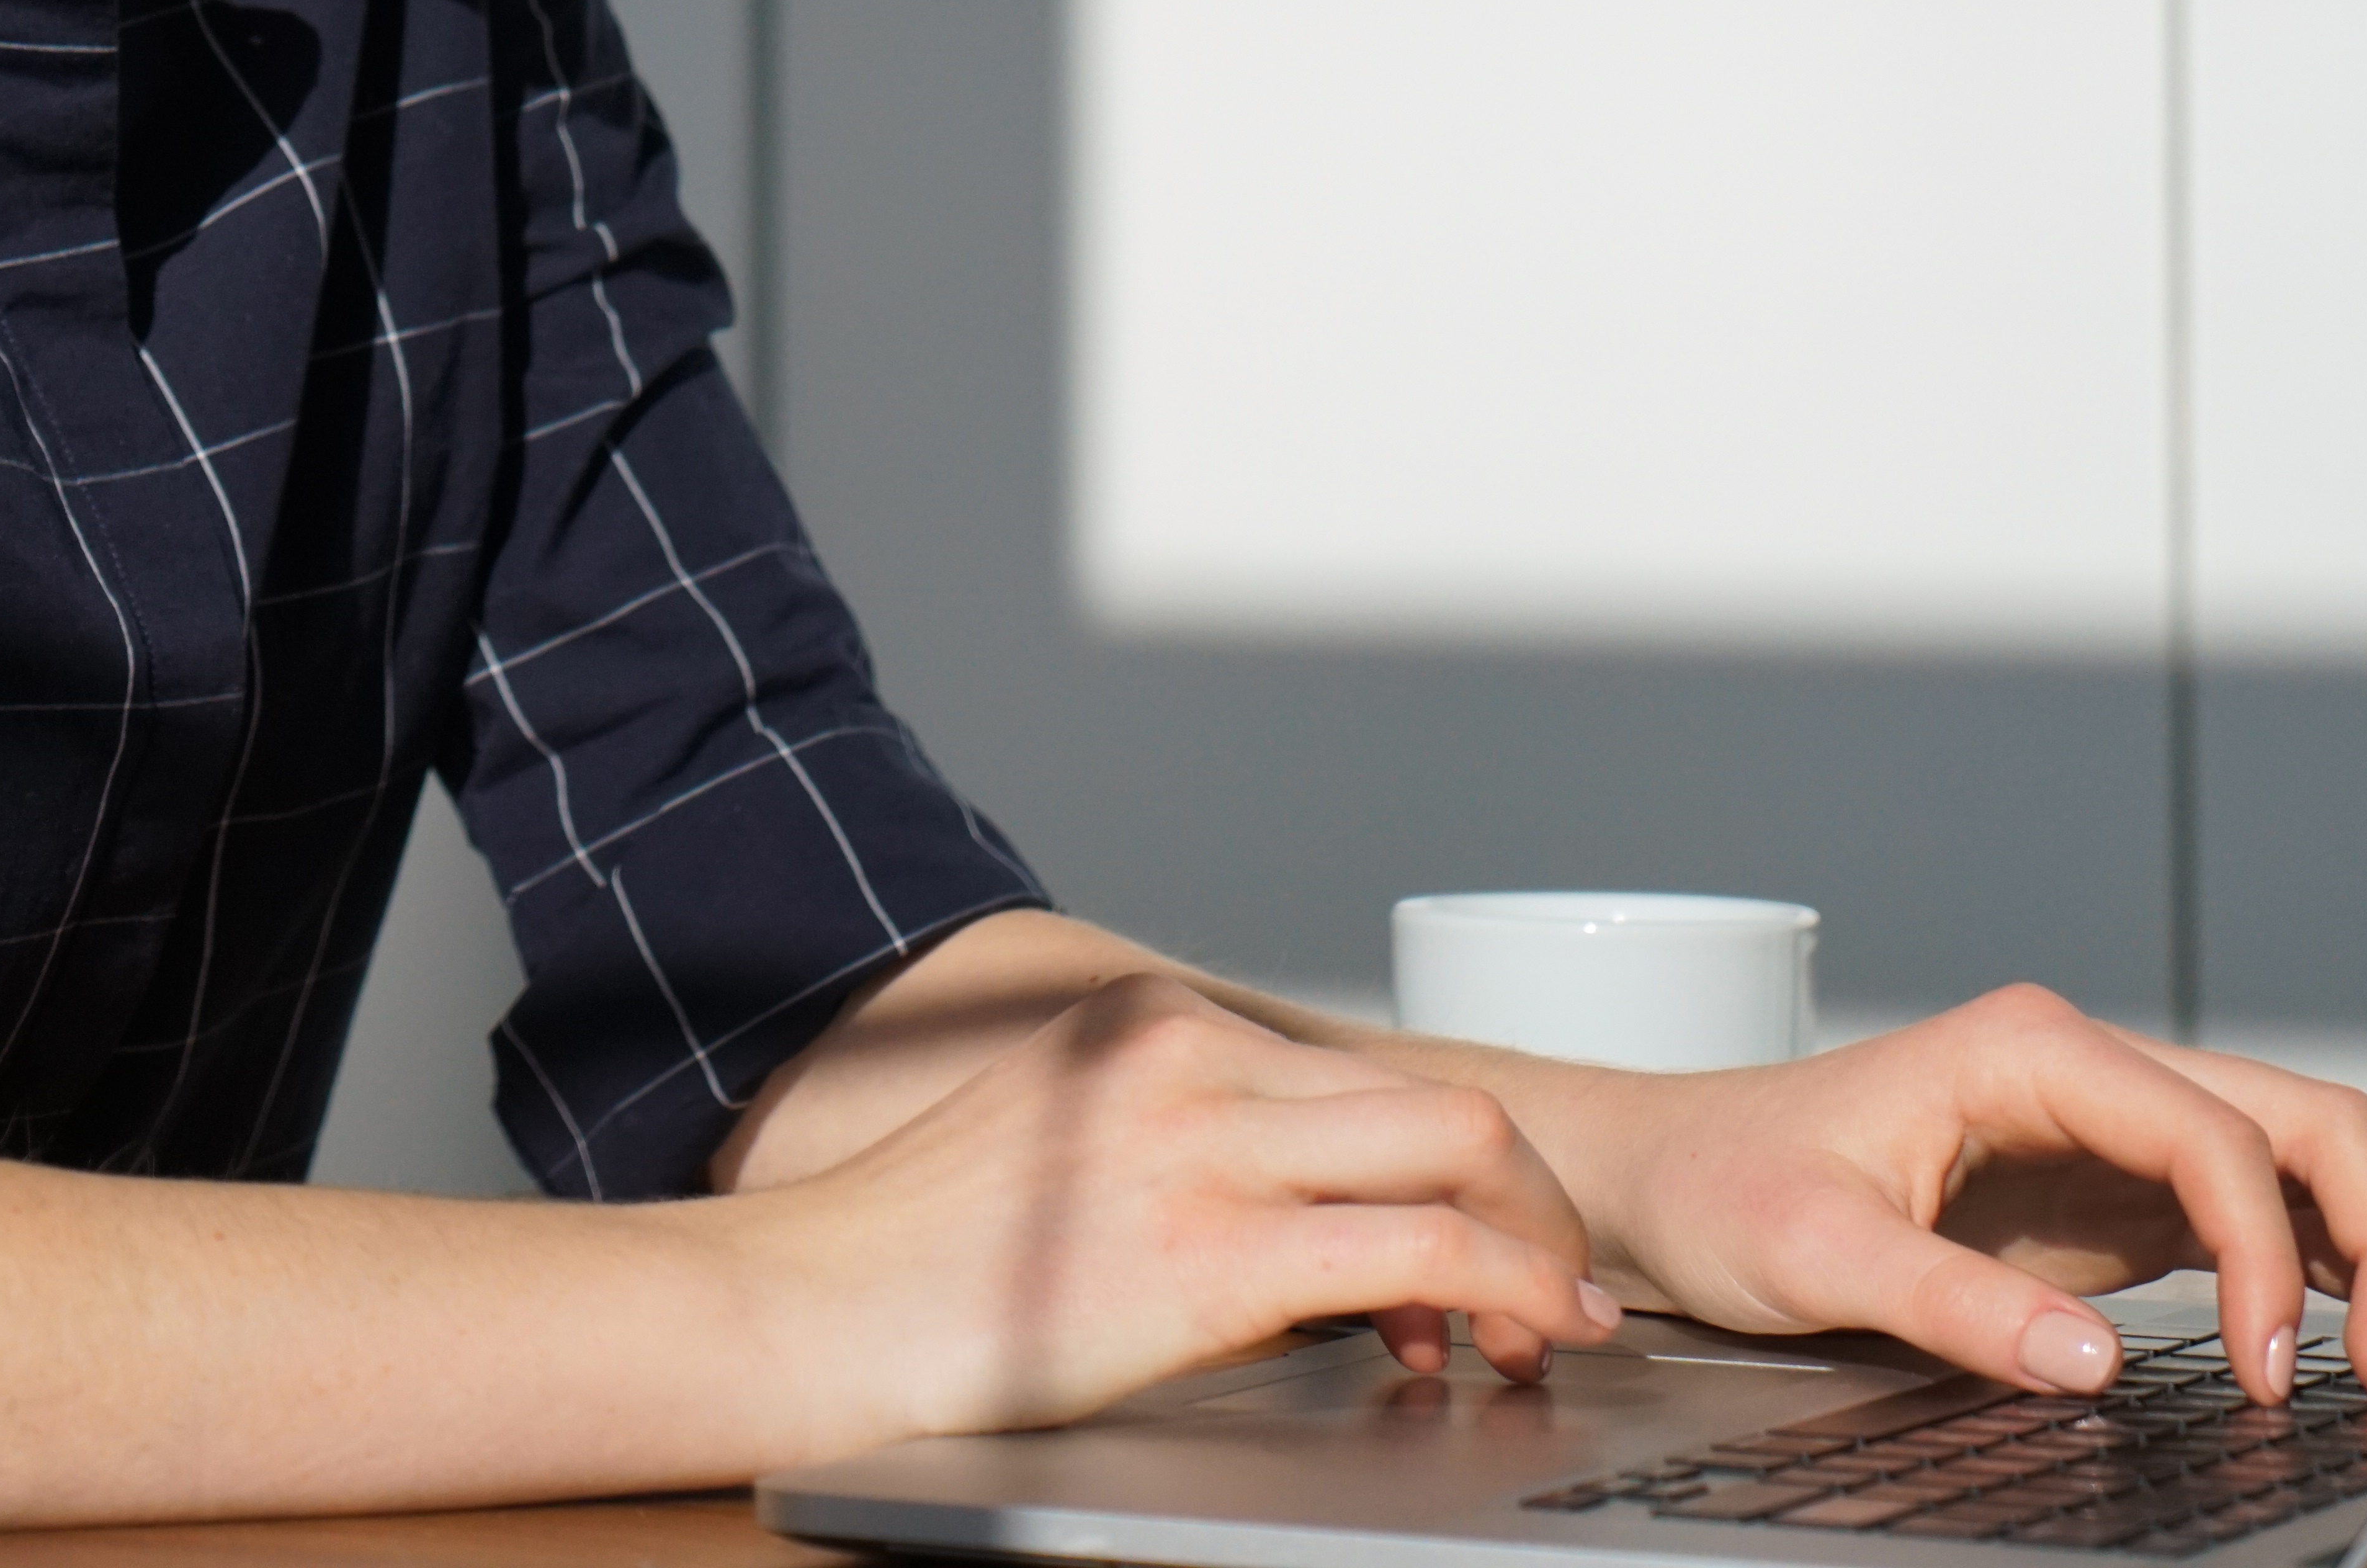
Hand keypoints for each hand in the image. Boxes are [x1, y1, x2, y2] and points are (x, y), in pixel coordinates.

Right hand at [753, 972, 1625, 1440]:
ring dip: (1536, 1242)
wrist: (818, 1308)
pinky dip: (1507, 1286)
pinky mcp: (1216, 1245)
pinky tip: (1516, 1336)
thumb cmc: (930, 1267)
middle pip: (1441, 1098)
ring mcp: (1206, 1142)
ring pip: (1460, 1146)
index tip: (1469, 1255)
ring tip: (1547, 1324)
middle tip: (1548, 1287)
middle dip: (1528, 1198)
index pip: (1364, 1080)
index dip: (1447, 1173)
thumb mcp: (1073, 1157)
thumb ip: (1191, 1157)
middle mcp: (1192, 1057)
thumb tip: (1323, 1239)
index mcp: (1156, 1029)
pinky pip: (1426, 1246)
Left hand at [1537, 985, 2366, 1405]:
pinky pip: (2259, 1210)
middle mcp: (2085, 1071)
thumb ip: (1953, 1303)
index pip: (2211, 1134)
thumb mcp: (1815, 1250)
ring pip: (2300, 1156)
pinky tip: (2360, 1338)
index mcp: (2027, 1051)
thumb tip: (2091, 1363)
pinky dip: (2325, 1266)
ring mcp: (2111, 1127)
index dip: (2269, 1254)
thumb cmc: (1723, 1185)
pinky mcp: (2114, 1191)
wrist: (1669, 1177)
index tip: (2269, 1366)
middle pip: (2299, 1119)